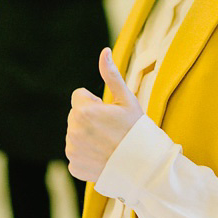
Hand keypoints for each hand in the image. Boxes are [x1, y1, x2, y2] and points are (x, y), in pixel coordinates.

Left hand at [66, 47, 142, 181]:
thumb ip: (111, 75)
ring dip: (87, 136)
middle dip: (90, 119)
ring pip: (76, 134)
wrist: (144, 166)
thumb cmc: (137, 130)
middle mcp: (73, 131)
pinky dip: (87, 155)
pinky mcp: (75, 166)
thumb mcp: (126, 99)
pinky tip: (103, 157)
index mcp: (82, 111)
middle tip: (111, 129)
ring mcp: (72, 150)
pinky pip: (77, 154)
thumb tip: (104, 51)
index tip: (110, 113)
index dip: (96, 103)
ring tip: (108, 143)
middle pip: (77, 116)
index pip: (80, 97)